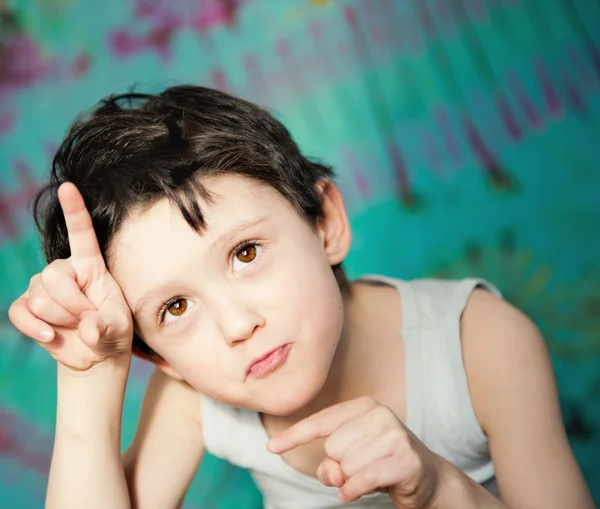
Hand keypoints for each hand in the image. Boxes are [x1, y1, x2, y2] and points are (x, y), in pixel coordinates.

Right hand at [8, 182, 132, 371]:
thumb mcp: (119, 329)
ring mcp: (41, 288)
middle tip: (89, 319)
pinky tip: (50, 336)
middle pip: (53, 277)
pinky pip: (20, 312)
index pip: (82, 233)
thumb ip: (107, 327)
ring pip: (39, 298)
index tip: (69, 186)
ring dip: (60, 319)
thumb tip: (89, 328)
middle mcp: (64, 270)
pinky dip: (34, 328)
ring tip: (77, 327)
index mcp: (91, 266)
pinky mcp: (27, 307)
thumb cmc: (112, 332)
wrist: (94, 355)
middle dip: (72, 305)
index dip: (74, 210)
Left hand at [267, 397, 440, 507]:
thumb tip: (331, 472)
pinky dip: (355, 491)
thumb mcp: (350, 458)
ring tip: (369, 476)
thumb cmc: (380, 463)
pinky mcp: (406, 459)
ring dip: (352, 480)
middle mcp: (379, 414)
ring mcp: (395, 435)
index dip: (294, 436)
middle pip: (333, 448)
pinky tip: (361, 490)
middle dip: (339, 467)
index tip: (272, 448)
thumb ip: (332, 460)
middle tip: (358, 470)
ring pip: (347, 466)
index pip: (321, 422)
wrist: (427, 477)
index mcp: (363, 406)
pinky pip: (361, 480)